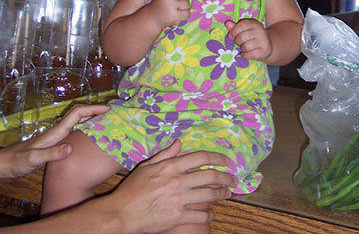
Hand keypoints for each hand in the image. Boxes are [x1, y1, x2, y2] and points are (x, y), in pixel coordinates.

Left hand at [0, 104, 109, 178]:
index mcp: (56, 132)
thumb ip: (51, 153)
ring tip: (107, 122)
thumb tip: (70, 147)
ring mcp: (58, 136)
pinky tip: (91, 137)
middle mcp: (59, 131)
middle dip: (96, 110)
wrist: (7, 163)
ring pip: (79, 122)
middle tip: (113, 113)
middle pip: (80, 114)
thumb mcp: (34, 159)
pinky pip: (76, 131)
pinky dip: (86, 129)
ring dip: (92, 118)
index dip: (93, 109)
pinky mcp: (56, 143)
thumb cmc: (18, 161)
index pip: (77, 114)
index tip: (108, 109)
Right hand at [109, 140, 236, 232]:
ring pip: (209, 195)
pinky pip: (201, 216)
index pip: (201, 158)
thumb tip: (178, 142)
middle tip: (233, 180)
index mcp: (171, 166)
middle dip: (226, 178)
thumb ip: (165, 154)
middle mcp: (178, 181)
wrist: (122, 213)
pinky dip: (210, 215)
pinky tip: (212, 213)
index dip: (217, 158)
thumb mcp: (147, 166)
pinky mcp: (178, 217)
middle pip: (210, 177)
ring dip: (222, 194)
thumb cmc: (132, 189)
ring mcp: (179, 200)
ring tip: (227, 194)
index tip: (226, 161)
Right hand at [149, 0, 190, 28]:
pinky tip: (178, 14)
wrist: (153, 17)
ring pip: (188, 4)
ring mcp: (171, 6)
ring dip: (184, 7)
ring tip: (176, 9)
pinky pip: (188, 13)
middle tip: (177, 2)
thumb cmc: (162, 3)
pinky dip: (184, 15)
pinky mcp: (174, 16)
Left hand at [225, 18, 271, 60]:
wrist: (267, 46)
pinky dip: (245, 55)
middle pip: (242, 37)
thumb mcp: (244, 30)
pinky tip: (246, 53)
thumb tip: (227, 23)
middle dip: (237, 41)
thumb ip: (235, 27)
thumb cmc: (252, 37)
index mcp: (254, 24)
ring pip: (246, 47)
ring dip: (242, 49)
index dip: (234, 31)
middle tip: (239, 43)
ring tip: (244, 47)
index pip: (242, 24)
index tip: (231, 35)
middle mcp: (260, 31)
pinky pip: (250, 55)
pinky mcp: (265, 51)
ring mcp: (263, 41)